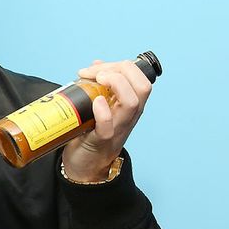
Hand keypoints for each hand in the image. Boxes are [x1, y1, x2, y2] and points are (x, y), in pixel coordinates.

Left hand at [59, 58, 153, 181]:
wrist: (86, 165)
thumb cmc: (93, 132)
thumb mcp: (100, 104)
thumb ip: (101, 84)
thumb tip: (98, 63)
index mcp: (131, 104)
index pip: (139, 77)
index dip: (120, 65)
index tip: (96, 67)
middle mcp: (130, 115)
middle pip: (142, 86)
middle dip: (120, 70)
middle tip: (96, 74)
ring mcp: (119, 127)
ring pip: (132, 102)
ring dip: (114, 84)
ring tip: (97, 81)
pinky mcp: (103, 140)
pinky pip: (108, 126)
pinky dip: (102, 111)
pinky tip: (95, 102)